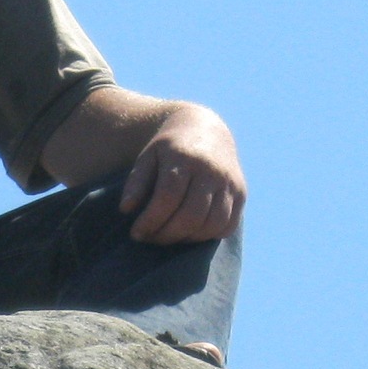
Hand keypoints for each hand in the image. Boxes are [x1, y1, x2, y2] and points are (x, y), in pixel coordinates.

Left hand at [119, 104, 245, 244]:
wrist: (206, 130)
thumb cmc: (170, 149)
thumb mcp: (148, 156)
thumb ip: (136, 182)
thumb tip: (126, 210)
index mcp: (184, 157)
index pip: (168, 196)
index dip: (151, 220)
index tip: (136, 233)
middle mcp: (211, 170)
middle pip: (191, 214)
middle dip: (167, 234)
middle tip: (150, 238)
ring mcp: (229, 182)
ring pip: (212, 224)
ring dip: (187, 238)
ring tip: (169, 236)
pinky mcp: (241, 193)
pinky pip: (228, 225)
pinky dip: (208, 236)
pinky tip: (190, 233)